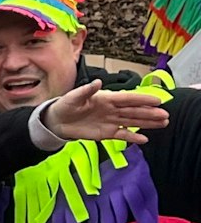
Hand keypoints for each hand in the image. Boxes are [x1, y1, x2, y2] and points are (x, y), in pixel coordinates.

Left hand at [41, 80, 170, 144]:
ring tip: (163, 123)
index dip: (142, 99)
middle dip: (150, 113)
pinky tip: (144, 139)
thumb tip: (97, 82)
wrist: (57, 121)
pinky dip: (132, 137)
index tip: (158, 100)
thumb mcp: (73, 97)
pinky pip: (122, 134)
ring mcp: (111, 121)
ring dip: (147, 123)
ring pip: (132, 121)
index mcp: (106, 98)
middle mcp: (112, 109)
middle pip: (134, 111)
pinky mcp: (106, 133)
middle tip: (166, 115)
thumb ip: (86, 91)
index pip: (128, 98)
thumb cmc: (65, 105)